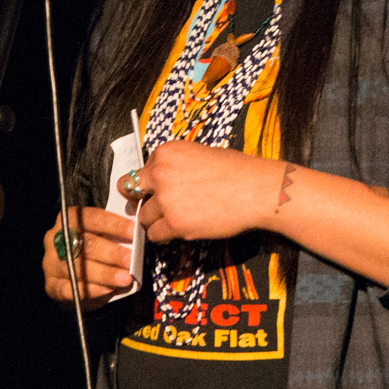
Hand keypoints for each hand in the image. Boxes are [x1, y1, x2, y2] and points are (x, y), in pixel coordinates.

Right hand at [41, 206, 137, 310]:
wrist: (72, 279)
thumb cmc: (91, 253)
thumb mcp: (100, 238)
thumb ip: (113, 236)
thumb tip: (137, 239)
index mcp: (68, 220)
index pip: (92, 218)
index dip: (114, 224)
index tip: (134, 232)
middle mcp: (55, 239)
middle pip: (86, 244)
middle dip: (112, 252)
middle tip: (130, 260)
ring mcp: (51, 263)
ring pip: (79, 268)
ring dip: (105, 273)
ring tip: (125, 278)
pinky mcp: (51, 285)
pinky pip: (72, 288)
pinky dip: (92, 289)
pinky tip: (108, 290)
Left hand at [133, 140, 281, 242]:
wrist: (256, 189)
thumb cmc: (236, 170)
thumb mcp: (200, 154)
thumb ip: (176, 165)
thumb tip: (164, 180)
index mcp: (166, 152)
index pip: (142, 170)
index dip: (150, 182)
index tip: (157, 190)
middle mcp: (160, 173)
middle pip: (131, 191)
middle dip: (140, 199)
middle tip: (150, 206)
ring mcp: (166, 200)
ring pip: (144, 216)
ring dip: (155, 220)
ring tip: (174, 220)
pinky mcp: (175, 223)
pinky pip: (154, 234)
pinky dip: (163, 236)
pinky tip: (177, 231)